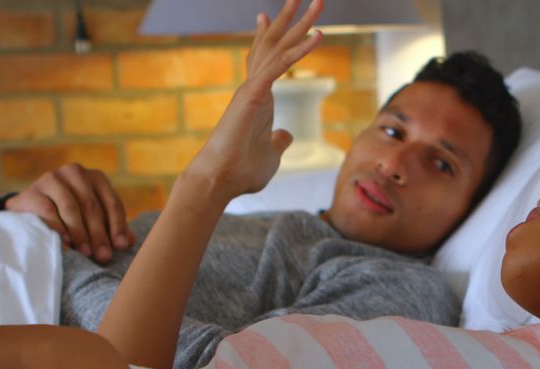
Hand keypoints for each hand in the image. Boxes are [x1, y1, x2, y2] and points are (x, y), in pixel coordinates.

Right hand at [5, 163, 135, 263]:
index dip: (118, 226)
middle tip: (104, 257)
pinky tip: (66, 243)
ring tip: (86, 253)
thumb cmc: (70, 215)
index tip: (121, 247)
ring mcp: (52, 179)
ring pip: (71, 208)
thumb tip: (130, 242)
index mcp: (96, 178)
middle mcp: (75, 173)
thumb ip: (111, 227)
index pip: (112, 203)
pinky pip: (48, 211)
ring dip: (80, 233)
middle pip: (92, 207)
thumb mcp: (93, 219)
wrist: (29, 210)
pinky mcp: (32, 191)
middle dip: (99, 234)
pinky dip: (58, 228)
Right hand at [184, 0, 324, 201]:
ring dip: (300, 24)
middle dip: (292, 21)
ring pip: (279, 47)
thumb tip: (286, 135)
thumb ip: (278, 141)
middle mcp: (254, 87)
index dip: (272, 38)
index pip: (265, 60)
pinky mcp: (255, 94)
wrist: (221, 180)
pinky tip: (318, 36)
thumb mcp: (270, 153)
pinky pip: (281, 66)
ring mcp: (253, 88)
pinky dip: (300, 50)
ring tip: (317, 2)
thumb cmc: (242, 170)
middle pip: (274, 45)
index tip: (268, 15)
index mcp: (257, 98)